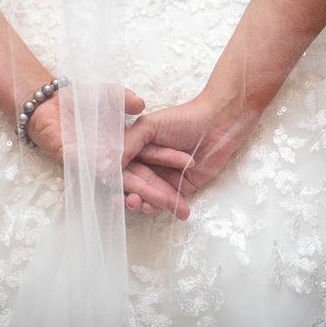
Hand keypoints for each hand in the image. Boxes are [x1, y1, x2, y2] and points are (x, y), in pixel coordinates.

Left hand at [27, 88, 194, 213]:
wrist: (45, 103)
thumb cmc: (78, 100)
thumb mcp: (107, 94)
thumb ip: (123, 99)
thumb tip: (140, 103)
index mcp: (123, 146)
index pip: (151, 159)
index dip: (170, 164)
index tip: (192, 168)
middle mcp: (110, 159)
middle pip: (139, 179)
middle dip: (159, 194)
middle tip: (181, 209)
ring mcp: (91, 163)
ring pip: (119, 182)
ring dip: (136, 194)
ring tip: (151, 204)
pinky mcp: (72, 162)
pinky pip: (87, 170)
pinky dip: (99, 175)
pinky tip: (115, 187)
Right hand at [123, 93, 262, 217]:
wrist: (219, 124)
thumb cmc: (184, 119)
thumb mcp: (150, 126)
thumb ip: (128, 144)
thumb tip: (106, 165)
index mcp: (136, 148)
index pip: (121, 168)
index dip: (117, 181)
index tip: (113, 190)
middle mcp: (147, 164)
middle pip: (135, 184)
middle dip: (134, 193)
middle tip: (133, 200)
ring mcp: (163, 177)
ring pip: (149, 196)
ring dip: (146, 203)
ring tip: (144, 206)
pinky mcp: (181, 188)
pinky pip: (167, 202)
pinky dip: (163, 207)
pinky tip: (161, 207)